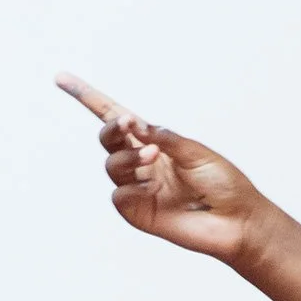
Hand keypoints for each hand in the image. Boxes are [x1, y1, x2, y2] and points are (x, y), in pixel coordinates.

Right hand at [56, 75, 265, 264]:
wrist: (238, 222)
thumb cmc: (224, 183)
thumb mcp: (196, 151)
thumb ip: (164, 137)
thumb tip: (134, 124)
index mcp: (156, 142)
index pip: (115, 117)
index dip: (88, 97)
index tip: (61, 78)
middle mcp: (143, 163)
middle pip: (108, 140)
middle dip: (111, 129)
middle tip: (128, 125)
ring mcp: (139, 189)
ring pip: (112, 166)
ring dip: (127, 158)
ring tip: (152, 159)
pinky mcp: (139, 213)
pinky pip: (119, 196)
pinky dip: (131, 189)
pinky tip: (152, 190)